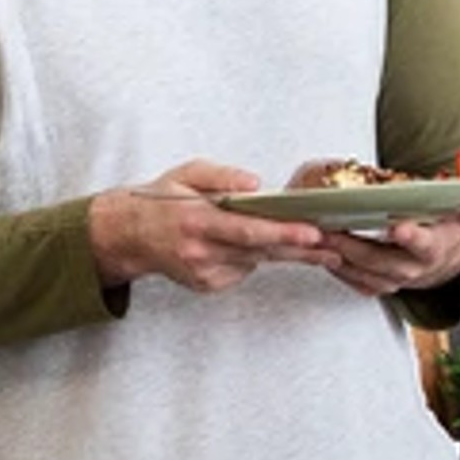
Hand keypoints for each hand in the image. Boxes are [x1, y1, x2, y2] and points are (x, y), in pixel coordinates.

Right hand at [87, 160, 343, 293]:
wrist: (128, 236)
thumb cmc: (160, 202)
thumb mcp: (187, 174)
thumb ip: (222, 176)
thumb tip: (255, 185)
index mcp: (197, 220)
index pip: (248, 230)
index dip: (282, 233)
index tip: (311, 233)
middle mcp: (200, 251)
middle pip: (260, 252)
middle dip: (299, 249)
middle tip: (331, 247)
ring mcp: (203, 273)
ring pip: (255, 262)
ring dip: (284, 253)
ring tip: (314, 246)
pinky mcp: (207, 286)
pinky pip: (242, 270)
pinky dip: (251, 257)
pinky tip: (244, 246)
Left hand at [317, 177, 459, 298]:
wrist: (439, 260)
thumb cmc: (448, 225)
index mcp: (434, 248)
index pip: (425, 244)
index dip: (412, 237)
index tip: (398, 227)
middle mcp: (412, 269)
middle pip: (382, 261)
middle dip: (357, 247)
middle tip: (333, 229)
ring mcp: (390, 279)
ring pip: (360, 272)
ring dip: (337, 256)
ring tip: (314, 235)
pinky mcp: (371, 282)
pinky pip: (349, 278)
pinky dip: (332, 266)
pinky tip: (314, 248)